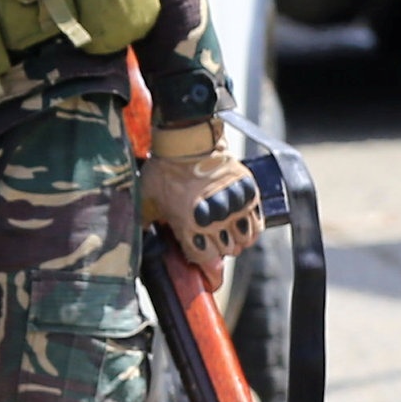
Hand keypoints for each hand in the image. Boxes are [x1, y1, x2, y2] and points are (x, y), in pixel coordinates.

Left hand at [145, 126, 262, 279]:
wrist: (188, 143)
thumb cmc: (164, 170)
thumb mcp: (147, 199)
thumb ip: (147, 223)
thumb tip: (143, 241)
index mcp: (189, 224)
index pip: (204, 258)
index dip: (201, 258)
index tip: (198, 252)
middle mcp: (215, 219)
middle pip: (226, 251)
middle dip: (217, 247)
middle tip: (211, 237)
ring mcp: (235, 207)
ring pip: (243, 240)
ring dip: (235, 239)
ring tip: (226, 231)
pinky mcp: (249, 195)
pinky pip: (258, 225)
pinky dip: (251, 230)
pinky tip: (240, 225)